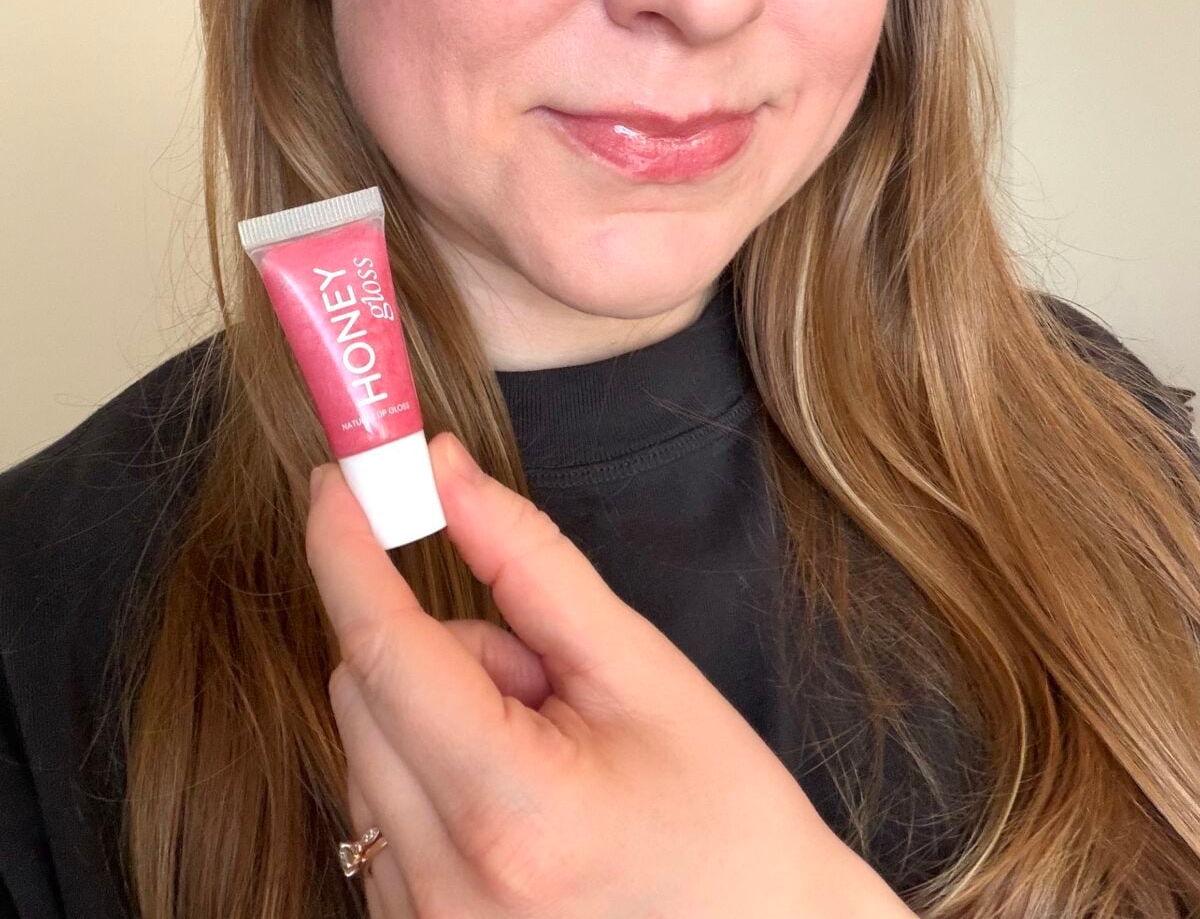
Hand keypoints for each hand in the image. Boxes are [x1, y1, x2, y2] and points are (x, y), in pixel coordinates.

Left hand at [306, 432, 912, 917]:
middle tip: (540, 673)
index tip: (337, 480)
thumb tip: (445, 471)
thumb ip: (530, 561)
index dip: (348, 549)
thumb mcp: (643, 669)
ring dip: (430, 711)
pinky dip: (426, 770)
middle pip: (362, 690)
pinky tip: (512, 797)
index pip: (387, 650)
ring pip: (363, 745)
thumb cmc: (723, 815)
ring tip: (543, 749)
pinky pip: (375, 810)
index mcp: (511, 810)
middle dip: (436, 645)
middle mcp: (445, 886)